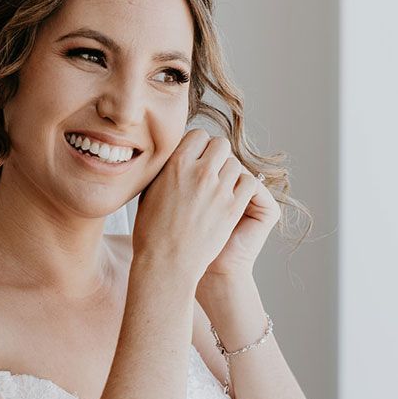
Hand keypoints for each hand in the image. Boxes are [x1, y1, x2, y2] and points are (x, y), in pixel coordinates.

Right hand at [131, 130, 266, 285]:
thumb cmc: (151, 232)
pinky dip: (243, 187)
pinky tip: (233, 197)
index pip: (199, 135)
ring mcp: (219, 190)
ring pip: (236, 163)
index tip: (197, 158)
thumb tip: (173, 157)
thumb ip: (164, 170)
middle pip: (221, 145)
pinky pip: (249, 183)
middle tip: (212, 171)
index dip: (199, 146)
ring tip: (221, 187)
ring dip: (230, 172)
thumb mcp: (148, 192)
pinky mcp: (232, 208)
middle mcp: (199, 172)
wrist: (165, 264)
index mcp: (176, 164)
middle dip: (217, 155)